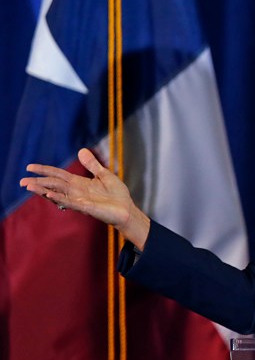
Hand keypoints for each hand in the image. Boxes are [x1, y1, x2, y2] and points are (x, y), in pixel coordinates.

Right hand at [20, 148, 150, 248]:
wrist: (127, 210)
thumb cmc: (117, 195)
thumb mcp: (104, 175)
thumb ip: (92, 165)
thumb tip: (81, 150)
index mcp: (79, 183)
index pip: (58, 175)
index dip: (44, 170)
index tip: (29, 167)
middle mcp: (76, 192)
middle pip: (53, 185)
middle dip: (38, 182)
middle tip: (22, 181)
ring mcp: (80, 200)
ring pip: (57, 194)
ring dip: (43, 191)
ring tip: (29, 187)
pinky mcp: (86, 208)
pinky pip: (70, 202)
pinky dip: (59, 199)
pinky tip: (49, 195)